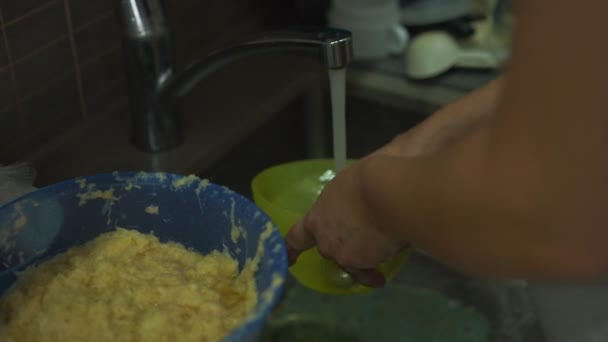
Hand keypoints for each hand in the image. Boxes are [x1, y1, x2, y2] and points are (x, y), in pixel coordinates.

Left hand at [285, 158, 407, 286]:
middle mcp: (325, 239)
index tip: (290, 260)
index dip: (292, 249)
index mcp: (318, 216)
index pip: (298, 237)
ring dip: (363, 255)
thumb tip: (363, 193)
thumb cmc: (371, 177)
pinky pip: (367, 269)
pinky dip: (374, 272)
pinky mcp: (362, 263)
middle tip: (366, 230)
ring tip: (383, 245)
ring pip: (351, 259)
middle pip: (331, 246)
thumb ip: (350, 196)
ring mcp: (342, 254)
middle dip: (345, 242)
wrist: (389, 194)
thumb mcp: (352, 181)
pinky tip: (383, 272)